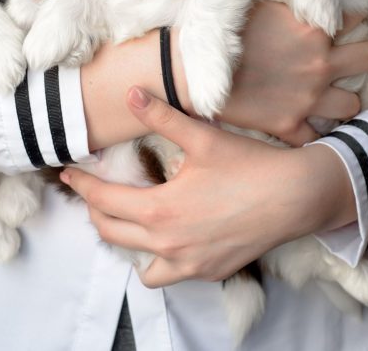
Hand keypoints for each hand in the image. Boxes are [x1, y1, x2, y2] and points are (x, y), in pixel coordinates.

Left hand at [61, 87, 355, 287]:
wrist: (297, 197)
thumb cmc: (250, 165)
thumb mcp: (202, 137)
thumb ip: (161, 116)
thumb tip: (131, 93)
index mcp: (159, 210)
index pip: (103, 200)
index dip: (82, 186)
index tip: (70, 174)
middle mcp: (168, 243)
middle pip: (112, 233)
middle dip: (96, 211)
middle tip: (95, 192)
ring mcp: (189, 263)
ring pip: (140, 265)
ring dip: (128, 243)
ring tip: (133, 219)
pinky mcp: (209, 272)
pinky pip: (170, 273)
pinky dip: (161, 259)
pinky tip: (171, 235)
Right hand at [220, 0, 367, 144]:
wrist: (189, 72)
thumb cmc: (220, 33)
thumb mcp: (259, 4)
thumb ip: (292, 2)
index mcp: (313, 30)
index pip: (355, 16)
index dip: (366, 15)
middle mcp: (320, 64)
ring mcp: (307, 98)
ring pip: (351, 105)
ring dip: (350, 102)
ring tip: (346, 102)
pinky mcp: (288, 125)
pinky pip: (316, 140)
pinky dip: (318, 141)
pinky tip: (322, 143)